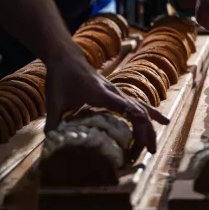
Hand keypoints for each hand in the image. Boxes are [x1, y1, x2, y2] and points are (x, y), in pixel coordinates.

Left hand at [44, 45, 168, 152]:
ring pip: (140, 105)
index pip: (122, 105)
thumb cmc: (61, 79)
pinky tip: (155, 119)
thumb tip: (52, 146)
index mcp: (100, 93)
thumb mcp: (54, 102)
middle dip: (146, 130)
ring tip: (156, 140)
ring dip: (149, 123)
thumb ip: (53, 124)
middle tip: (150, 151)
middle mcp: (113, 91)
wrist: (66, 58)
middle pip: (137, 109)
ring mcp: (116, 91)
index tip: (142, 132)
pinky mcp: (115, 92)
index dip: (134, 117)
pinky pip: (135, 102)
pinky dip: (146, 113)